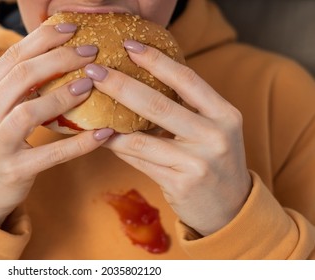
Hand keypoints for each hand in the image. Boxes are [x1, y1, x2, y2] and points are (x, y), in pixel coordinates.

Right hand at [0, 23, 113, 226]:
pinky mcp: (13, 171)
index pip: (11, 57)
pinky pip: (51, 155)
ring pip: (29, 112)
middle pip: (21, 76)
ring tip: (90, 84)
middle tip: (90, 52)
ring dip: (63, 95)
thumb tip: (55, 55)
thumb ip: (16, 85)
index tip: (72, 29)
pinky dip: (79, 143)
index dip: (43, 39)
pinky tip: (103, 134)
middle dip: (59, 59)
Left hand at [85, 40, 250, 235]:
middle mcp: (215, 135)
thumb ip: (187, 107)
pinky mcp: (179, 182)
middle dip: (120, 85)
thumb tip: (139, 82)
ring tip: (87, 105)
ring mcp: (197, 161)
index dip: (156, 61)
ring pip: (141, 138)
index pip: (187, 79)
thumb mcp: (213, 129)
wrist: (231, 207)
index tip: (129, 46)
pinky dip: (117, 146)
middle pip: (158, 104)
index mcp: (225, 114)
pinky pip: (139, 160)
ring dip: (109, 121)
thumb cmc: (215, 160)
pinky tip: (100, 136)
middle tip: (94, 71)